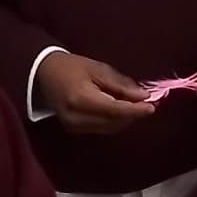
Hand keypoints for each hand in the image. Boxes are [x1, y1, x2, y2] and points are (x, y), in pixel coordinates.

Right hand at [35, 52, 154, 134]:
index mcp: (80, 99)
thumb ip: (120, 84)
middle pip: (113, 122)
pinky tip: (120, 110)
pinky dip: (114, 120)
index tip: (152, 106)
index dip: (134, 110)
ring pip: (109, 128)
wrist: (44, 74)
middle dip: (132, 114)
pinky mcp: (74, 130)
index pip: (114, 110)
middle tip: (147, 102)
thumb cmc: (71, 67)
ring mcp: (74, 126)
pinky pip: (101, 128)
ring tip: (135, 105)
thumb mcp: (97, 69)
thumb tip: (143, 96)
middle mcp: (76, 118)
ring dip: (125, 118)